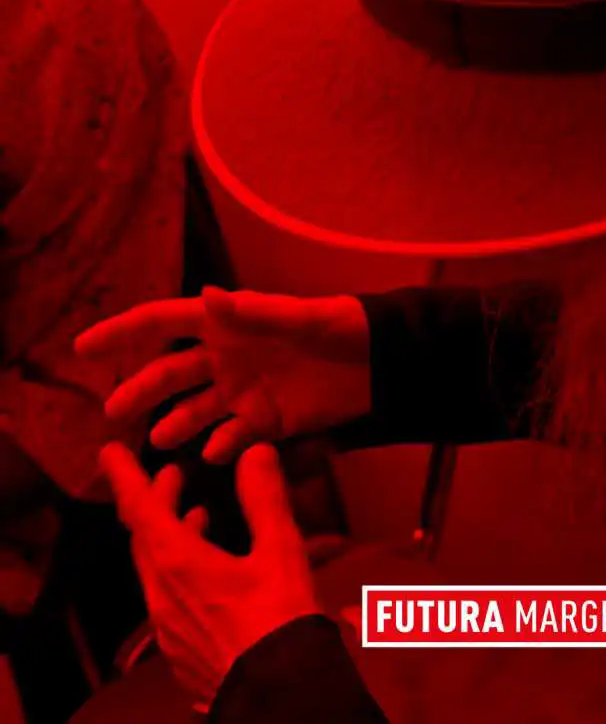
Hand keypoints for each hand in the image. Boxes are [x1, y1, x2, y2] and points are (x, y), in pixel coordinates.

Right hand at [75, 288, 371, 462]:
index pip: (165, 322)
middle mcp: (228, 357)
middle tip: (113, 414)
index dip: (124, 331)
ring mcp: (245, 390)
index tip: (82, 346)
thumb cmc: (341, 325)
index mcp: (229, 323)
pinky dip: (223, 446)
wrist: (380, 361)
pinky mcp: (268, 420)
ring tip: (160, 441)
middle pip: (171, 373)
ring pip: (196, 410)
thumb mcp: (302, 316)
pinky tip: (215, 454)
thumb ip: (255, 312)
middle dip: (141, 390)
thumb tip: (208, 292)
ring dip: (176, 424)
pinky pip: (235, 437)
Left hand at [99, 441, 322, 706]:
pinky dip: (181, 569)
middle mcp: (163, 593)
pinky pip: (169, 597)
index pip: (140, 509)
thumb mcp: (280, 550)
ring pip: (157, 568)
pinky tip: (210, 572)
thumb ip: (264, 498)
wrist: (276, 693)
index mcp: (179, 563)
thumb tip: (254, 452)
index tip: (110, 452)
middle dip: (155, 501)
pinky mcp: (181, 648)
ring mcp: (168, 626)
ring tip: (197, 516)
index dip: (126, 476)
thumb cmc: (278, 620)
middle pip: (146, 537)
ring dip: (171, 534)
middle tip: (170, 476)